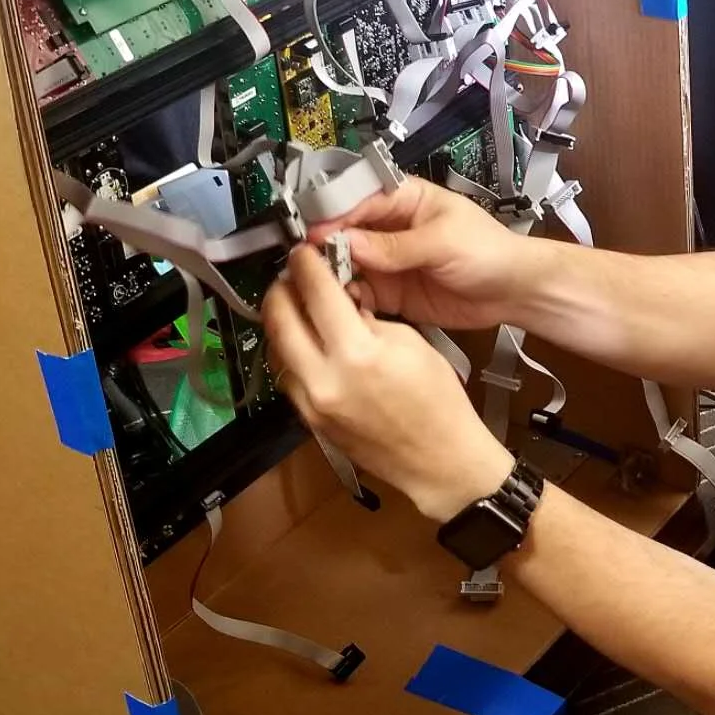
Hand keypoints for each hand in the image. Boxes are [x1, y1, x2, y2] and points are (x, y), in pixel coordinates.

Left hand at [264, 245, 512, 520]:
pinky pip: (286, 377)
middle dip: (281, 289)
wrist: (439, 461)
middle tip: (291, 275)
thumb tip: (341, 300)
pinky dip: (290, 353)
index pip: (316, 292)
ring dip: (282, 322)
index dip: (306, 265)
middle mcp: (324, 379)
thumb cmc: (438, 401)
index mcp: (357, 353)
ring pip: (276, 349)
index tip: (304, 253)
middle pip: (279, 319)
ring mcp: (311, 404)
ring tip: (297, 307)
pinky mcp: (309, 421)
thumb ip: (368, 318)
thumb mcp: (410, 344)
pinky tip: (306, 344)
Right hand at [305, 177, 532, 330]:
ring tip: (320, 286)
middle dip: (326, 246)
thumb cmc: (490, 251)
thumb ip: (396, 245)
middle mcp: (389, 229)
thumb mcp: (443, 241)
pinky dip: (348, 299)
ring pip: (347, 264)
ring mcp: (388, 262)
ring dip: (332, 275)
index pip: (358, 199)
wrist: (514, 291)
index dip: (333, 215)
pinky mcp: (391, 292)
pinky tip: (342, 304)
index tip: (313, 233)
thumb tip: (350, 241)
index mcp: (404, 200)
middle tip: (308, 262)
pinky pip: (360, 294)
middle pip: (344, 232)